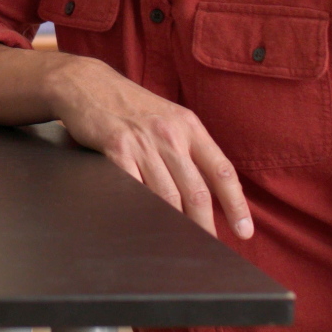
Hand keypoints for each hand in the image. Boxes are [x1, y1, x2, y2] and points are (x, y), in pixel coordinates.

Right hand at [46, 55, 253, 239]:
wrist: (88, 83)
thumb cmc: (131, 106)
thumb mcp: (169, 118)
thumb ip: (188, 148)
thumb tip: (209, 188)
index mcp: (190, 126)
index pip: (222, 170)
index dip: (236, 204)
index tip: (244, 230)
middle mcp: (171, 133)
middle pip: (196, 190)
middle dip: (205, 225)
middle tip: (210, 248)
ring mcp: (143, 141)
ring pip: (167, 195)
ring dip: (175, 225)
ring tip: (180, 244)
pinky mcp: (116, 147)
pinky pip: (134, 188)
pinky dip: (141, 210)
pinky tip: (146, 225)